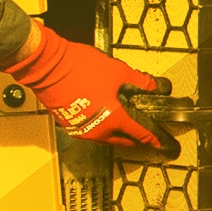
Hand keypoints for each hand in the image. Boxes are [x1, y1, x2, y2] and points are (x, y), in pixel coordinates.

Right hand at [0, 25, 168, 147]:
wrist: (48, 66)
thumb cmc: (79, 68)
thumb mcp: (118, 71)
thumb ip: (141, 82)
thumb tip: (156, 87)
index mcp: (113, 120)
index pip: (141, 134)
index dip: (155, 139)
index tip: (163, 144)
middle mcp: (98, 131)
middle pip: (123, 140)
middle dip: (135, 136)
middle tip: (143, 130)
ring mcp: (82, 130)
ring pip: (106, 136)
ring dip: (117, 130)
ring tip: (122, 117)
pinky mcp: (70, 125)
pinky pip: (92, 129)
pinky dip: (101, 124)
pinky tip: (102, 111)